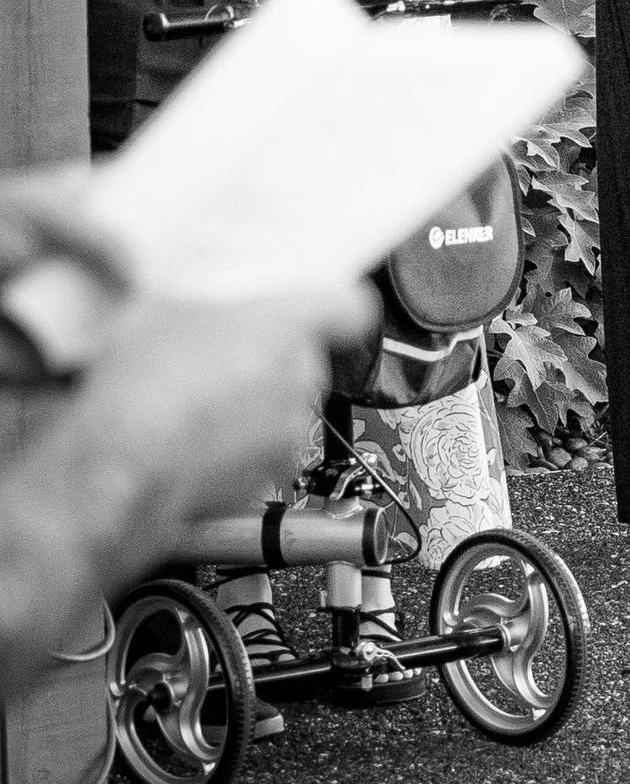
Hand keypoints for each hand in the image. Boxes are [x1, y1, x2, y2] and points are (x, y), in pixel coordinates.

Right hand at [0, 281, 380, 681]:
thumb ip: (200, 305)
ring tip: (200, 407)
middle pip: (308, 361)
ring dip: (256, 408)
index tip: (322, 310)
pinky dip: (241, 451)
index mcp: (286, 326)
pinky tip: (197, 443)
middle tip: (223, 360)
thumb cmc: (143, 386)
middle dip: (271, 361)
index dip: (336, 308)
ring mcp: (288, 433)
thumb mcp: (160, 309)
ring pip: (286, 410)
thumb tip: (196, 309)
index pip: (350, 307)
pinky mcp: (269, 478)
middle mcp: (300, 379)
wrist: (123, 465)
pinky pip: (265, 455)